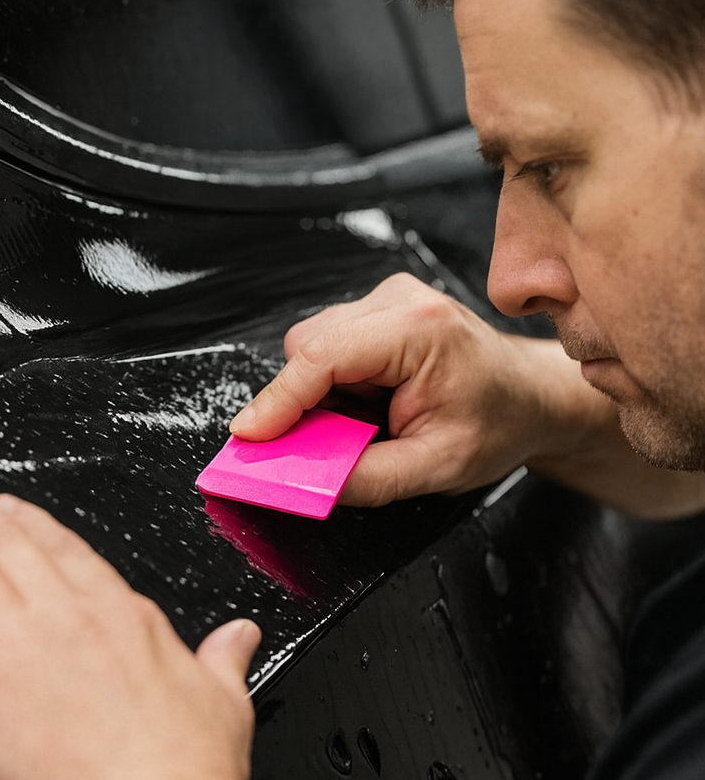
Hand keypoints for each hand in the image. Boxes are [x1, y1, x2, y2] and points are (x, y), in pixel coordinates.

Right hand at [228, 273, 584, 505]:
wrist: (531, 398)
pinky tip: (371, 403)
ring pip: (313, 345)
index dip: (277, 401)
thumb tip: (301, 481)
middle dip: (302, 402)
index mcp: (420, 331)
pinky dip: (336, 382)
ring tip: (368, 422)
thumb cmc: (499, 424)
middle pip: (309, 347)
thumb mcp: (434, 468)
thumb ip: (362, 479)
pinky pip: (329, 344)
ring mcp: (389, 298)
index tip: (248, 437)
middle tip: (329, 446)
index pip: (322, 357)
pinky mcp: (380, 307)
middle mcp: (401, 301)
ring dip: (322, 393)